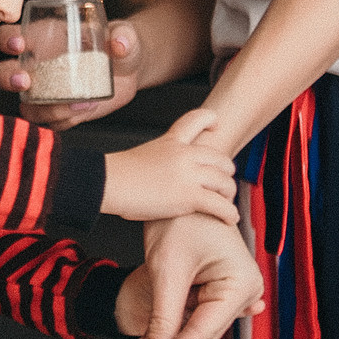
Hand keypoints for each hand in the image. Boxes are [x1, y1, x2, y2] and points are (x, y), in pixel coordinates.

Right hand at [0, 19, 144, 129]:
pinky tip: (84, 110)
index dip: (6, 40)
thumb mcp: (124, 34)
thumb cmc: (120, 43)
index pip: (9, 36)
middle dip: (7, 79)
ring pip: (24, 106)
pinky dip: (62, 121)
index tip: (20, 44)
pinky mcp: (58, 111)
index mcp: (43, 38)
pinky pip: (48, 124)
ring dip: (42, 109)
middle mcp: (37, 66)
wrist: (129, 71)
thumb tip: (121, 43)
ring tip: (74, 104)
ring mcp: (45, 91)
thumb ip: (123, 35)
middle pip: (1, 74)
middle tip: (27, 82)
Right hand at [101, 108, 238, 222]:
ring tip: (226, 204)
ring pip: (226, 182)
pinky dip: (229, 214)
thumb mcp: (143, 154)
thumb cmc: (117, 176)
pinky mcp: (189, 196)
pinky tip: (230, 219)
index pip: (197, 119)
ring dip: (228, 195)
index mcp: (172, 141)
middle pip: (221, 158)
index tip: (216, 124)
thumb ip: (161, 158)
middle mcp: (185, 154)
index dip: (211, 120)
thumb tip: (162, 174)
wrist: (108, 183)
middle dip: (226, 173)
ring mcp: (188, 174)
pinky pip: (220, 205)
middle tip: (222, 185)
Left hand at [113, 213, 264, 338]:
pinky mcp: (212, 296)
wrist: (179, 188)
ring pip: (190, 337)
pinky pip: (187, 324)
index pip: (200, 334)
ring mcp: (228, 296)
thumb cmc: (181, 217)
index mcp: (240, 284)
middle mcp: (241, 294)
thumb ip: (162, 318)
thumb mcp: (167, 269)